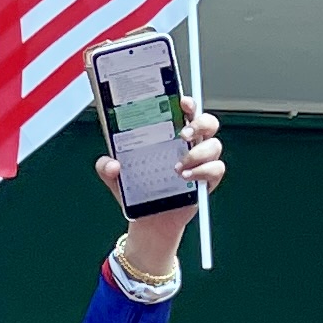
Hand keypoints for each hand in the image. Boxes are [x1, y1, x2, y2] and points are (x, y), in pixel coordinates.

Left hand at [102, 105, 223, 283]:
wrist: (150, 219)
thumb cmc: (139, 190)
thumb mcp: (116, 177)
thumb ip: (106, 167)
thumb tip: (111, 164)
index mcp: (170, 133)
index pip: (185, 110)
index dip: (188, 103)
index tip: (182, 103)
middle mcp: (189, 144)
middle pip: (208, 122)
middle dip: (199, 124)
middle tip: (183, 135)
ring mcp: (201, 161)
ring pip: (214, 145)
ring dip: (198, 153)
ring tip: (177, 167)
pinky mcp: (207, 179)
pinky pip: (216, 169)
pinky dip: (204, 172)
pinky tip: (187, 178)